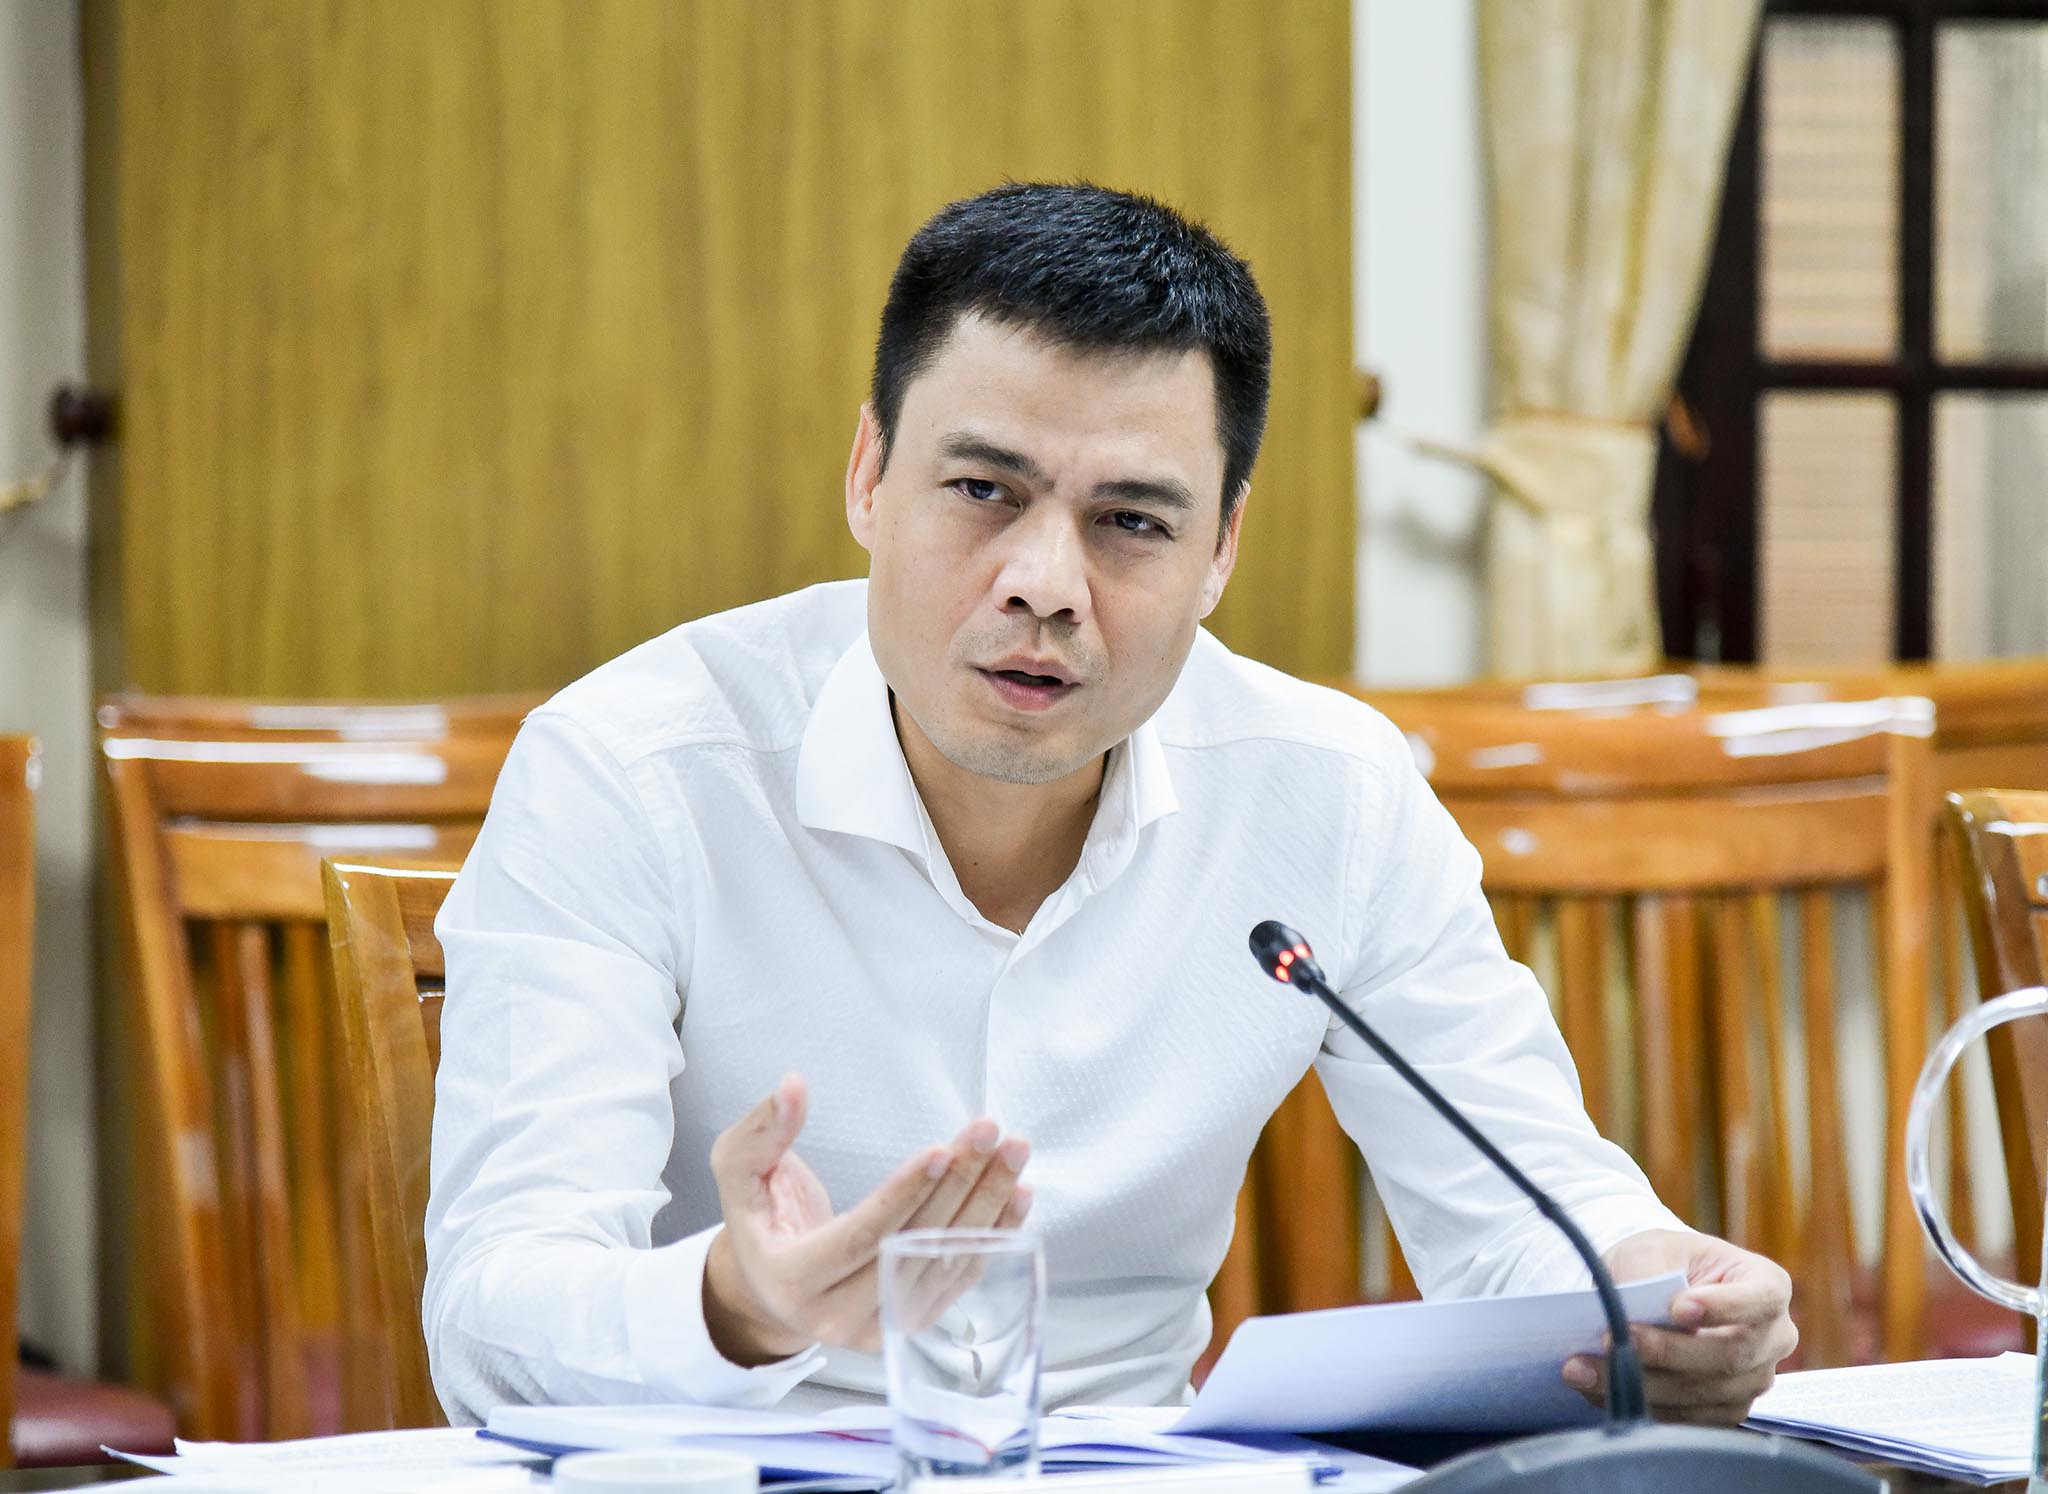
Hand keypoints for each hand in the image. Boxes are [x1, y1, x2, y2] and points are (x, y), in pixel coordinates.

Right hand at [702, 1073, 1031, 1364]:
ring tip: (1013, 1153)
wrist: (772, 1288)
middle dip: (958, 1185)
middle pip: (911, 1246)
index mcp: (792, 1280)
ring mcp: (879, 1328)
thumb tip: (793, 1086)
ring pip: (942, 1262)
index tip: (941, 1150)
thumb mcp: (739, 1172)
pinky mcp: (910, 1324)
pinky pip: (959, 1280)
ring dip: (986, 1205)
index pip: (860, 1236)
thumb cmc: (760, 1221)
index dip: (903, 1194)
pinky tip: (1016, 1196)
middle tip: (990, 1133)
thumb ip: (761, 1131)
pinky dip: (992, 1236)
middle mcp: (836, 1317)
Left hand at [1561, 1228, 1796, 1425]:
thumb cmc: (1661, 1262)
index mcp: (1767, 1285)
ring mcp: (1754, 1379)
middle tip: (1611, 1339)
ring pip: (1703, 1393)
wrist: (1654, 1289)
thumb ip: (1648, 1278)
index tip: (1677, 1307)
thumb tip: (1630, 1317)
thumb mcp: (1651, 1251)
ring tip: (1583, 1367)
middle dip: (1664, 1352)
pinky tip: (1597, 1388)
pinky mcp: (1725, 1408)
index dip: (1723, 1307)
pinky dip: (1639, 1405)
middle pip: (1728, 1356)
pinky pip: (1687, 1418)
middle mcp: (1772, 1338)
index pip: (1759, 1299)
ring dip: (1640, 1384)